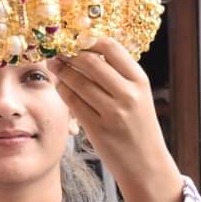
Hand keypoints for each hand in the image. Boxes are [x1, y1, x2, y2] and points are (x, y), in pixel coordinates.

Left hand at [51, 38, 182, 201]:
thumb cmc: (138, 126)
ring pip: (77, 81)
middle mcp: (128, 94)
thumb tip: (87, 49)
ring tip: (55, 64)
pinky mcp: (97, 128)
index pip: (110, 48)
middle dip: (69, 53)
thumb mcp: (138, 95)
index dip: (89, 39)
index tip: (76, 38)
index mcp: (140, 81)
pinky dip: (63, 90)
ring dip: (61, 70)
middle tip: (58, 50)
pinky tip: (60, 86)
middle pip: (90, 62)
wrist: (145, 163)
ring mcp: (113, 112)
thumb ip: (118, 74)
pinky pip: (72, 102)